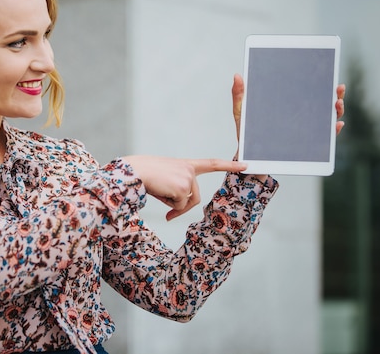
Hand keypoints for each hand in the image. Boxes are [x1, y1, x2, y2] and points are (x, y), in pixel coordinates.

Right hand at [123, 155, 246, 220]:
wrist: (134, 171)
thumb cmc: (144, 175)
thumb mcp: (164, 180)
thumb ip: (176, 189)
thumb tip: (179, 208)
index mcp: (185, 164)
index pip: (211, 164)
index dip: (229, 165)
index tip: (245, 165)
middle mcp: (190, 169)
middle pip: (196, 197)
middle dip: (183, 208)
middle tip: (169, 216)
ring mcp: (188, 178)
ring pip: (186, 203)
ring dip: (172, 205)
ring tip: (158, 191)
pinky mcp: (183, 188)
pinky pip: (180, 206)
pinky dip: (169, 206)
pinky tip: (159, 192)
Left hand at [231, 75, 347, 175]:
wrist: (249, 159)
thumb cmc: (247, 134)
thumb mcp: (241, 113)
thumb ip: (239, 95)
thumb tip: (237, 75)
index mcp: (287, 105)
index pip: (305, 90)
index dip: (318, 80)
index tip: (325, 71)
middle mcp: (299, 116)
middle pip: (321, 102)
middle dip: (334, 94)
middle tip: (337, 88)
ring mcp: (305, 130)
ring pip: (327, 118)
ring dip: (337, 110)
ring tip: (337, 104)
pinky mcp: (307, 145)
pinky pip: (325, 138)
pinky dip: (333, 131)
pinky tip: (337, 125)